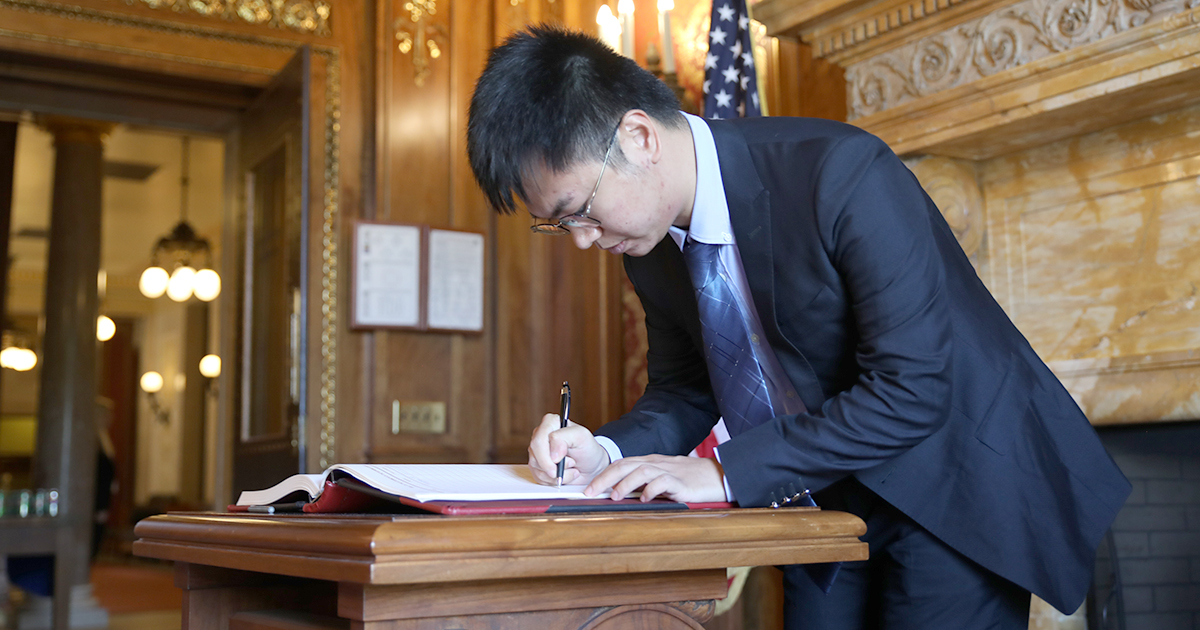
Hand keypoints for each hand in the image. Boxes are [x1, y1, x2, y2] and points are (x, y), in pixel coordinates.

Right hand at [527, 413, 609, 485]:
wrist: (591, 464)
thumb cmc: (587, 448)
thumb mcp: (582, 436)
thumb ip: (564, 437)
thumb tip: (552, 454)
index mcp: (549, 423)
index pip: (538, 440)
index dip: (547, 454)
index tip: (559, 460)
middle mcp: (540, 436)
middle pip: (535, 456)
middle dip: (553, 467)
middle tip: (570, 465)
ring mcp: (537, 452)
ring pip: (537, 469)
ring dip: (558, 474)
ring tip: (571, 467)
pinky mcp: (537, 467)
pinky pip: (539, 478)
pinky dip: (554, 480)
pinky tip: (564, 474)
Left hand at [585, 455, 726, 503]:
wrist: (719, 474)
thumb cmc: (691, 478)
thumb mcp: (664, 478)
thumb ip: (646, 482)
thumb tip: (623, 493)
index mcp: (651, 462)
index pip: (621, 463)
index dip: (603, 475)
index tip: (589, 488)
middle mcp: (657, 463)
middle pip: (625, 464)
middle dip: (605, 478)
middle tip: (590, 492)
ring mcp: (669, 471)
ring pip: (641, 471)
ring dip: (624, 483)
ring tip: (614, 496)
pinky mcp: (681, 482)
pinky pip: (663, 482)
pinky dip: (651, 489)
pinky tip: (645, 498)